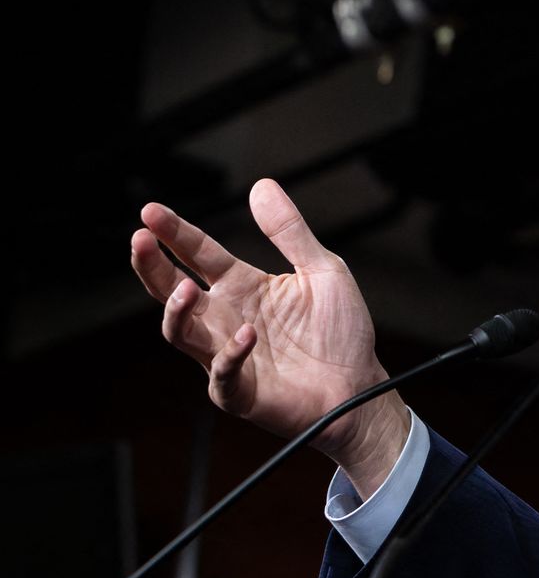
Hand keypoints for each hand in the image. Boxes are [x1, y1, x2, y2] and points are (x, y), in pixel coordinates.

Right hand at [130, 179, 407, 489]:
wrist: (360, 386)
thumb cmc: (341, 332)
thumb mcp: (323, 270)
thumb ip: (290, 232)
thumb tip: (261, 186)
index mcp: (242, 286)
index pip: (198, 254)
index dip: (175, 233)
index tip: (150, 212)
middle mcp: (226, 317)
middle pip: (171, 290)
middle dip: (152, 266)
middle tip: (140, 241)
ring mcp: (226, 355)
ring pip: (180, 333)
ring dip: (177, 311)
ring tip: (186, 289)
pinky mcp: (239, 391)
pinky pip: (222, 374)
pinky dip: (229, 355)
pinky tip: (246, 334)